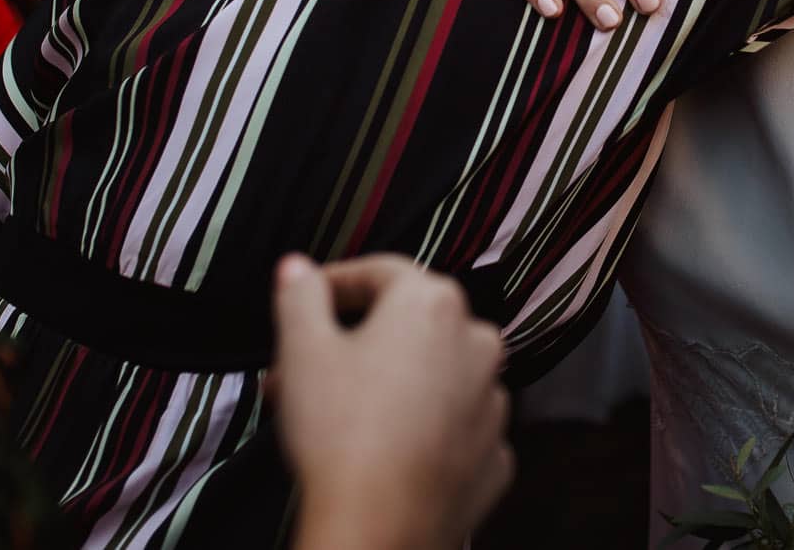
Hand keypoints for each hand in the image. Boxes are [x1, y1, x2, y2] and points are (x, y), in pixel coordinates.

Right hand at [274, 254, 511, 549]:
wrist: (380, 528)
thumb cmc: (342, 434)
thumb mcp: (303, 350)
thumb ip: (301, 295)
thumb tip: (299, 269)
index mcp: (434, 304)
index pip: (382, 273)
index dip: (337, 284)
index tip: (307, 299)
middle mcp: (477, 343)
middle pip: (409, 326)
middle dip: (355, 341)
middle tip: (304, 367)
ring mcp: (492, 402)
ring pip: (433, 376)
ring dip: (390, 383)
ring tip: (334, 413)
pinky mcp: (494, 454)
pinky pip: (451, 427)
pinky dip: (422, 429)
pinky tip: (382, 447)